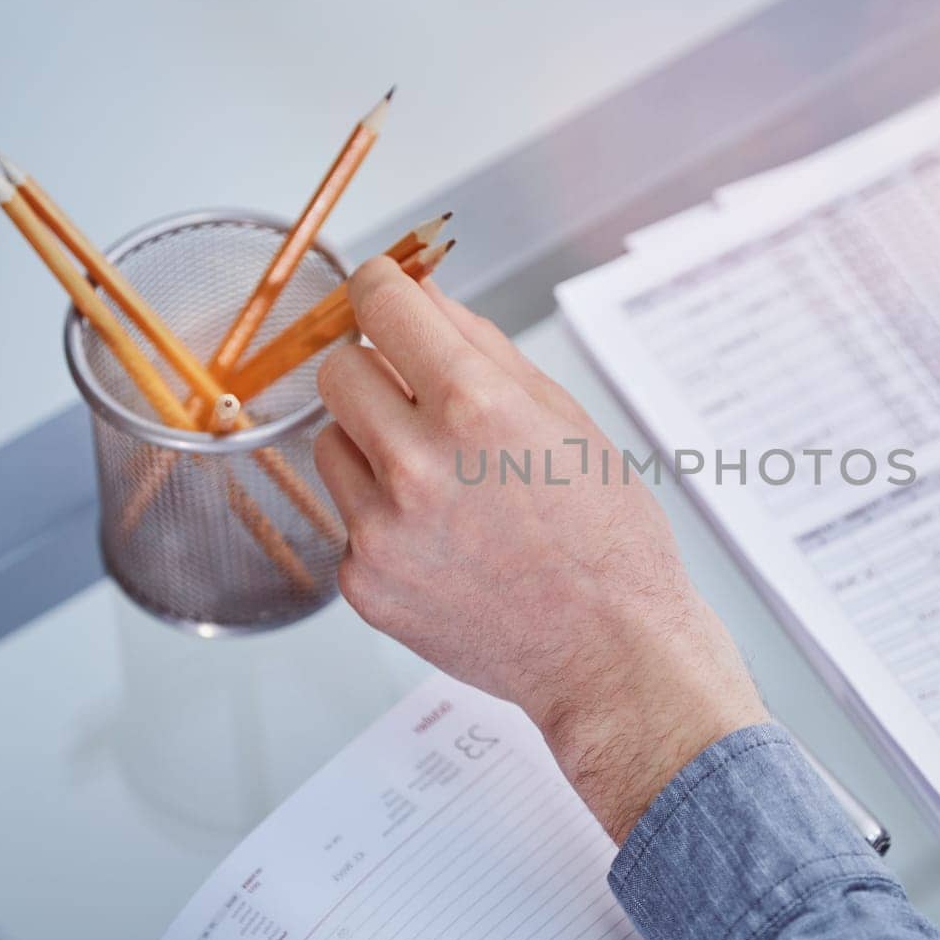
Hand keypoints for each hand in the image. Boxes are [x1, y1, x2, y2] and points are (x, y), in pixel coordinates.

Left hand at [314, 256, 767, 841]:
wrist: (610, 653)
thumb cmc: (608, 541)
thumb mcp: (565, 419)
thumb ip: (484, 348)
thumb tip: (424, 296)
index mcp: (477, 406)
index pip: (380, 304)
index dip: (381, 287)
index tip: (383, 292)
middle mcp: (418, 463)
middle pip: (336, 370)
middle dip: (374, 371)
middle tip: (418, 400)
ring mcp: (382, 528)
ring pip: (330, 443)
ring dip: (371, 446)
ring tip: (442, 485)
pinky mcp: (363, 581)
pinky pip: (346, 517)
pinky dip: (381, 517)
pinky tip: (443, 541)